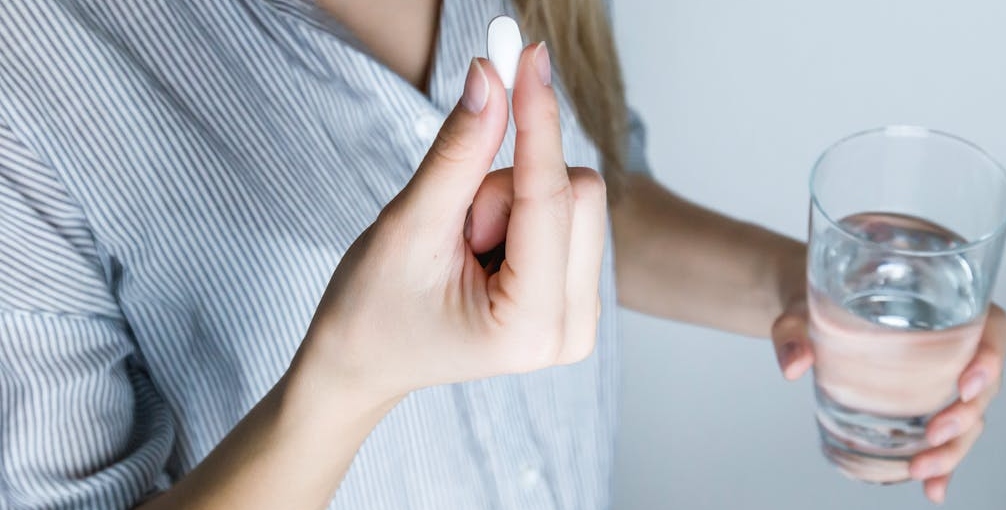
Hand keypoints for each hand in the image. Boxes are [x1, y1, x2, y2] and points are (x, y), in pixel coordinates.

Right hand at [293, 43, 607, 414]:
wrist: (364, 361)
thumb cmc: (373, 309)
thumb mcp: (409, 226)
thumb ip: (457, 152)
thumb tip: (491, 76)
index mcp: (531, 327)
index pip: (549, 197)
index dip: (537, 119)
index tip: (529, 55)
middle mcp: (573, 330)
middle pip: (578, 192)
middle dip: (508, 186)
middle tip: (457, 225)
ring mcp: (581, 316)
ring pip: (575, 198)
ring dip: (511, 201)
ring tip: (464, 246)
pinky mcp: (577, 295)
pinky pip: (568, 214)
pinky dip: (521, 212)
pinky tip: (484, 251)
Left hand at [772, 300, 1005, 503]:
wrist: (805, 314)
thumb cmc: (815, 298)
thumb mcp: (800, 308)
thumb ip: (794, 331)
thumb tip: (794, 364)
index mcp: (943, 305)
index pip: (991, 328)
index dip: (991, 357)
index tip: (966, 384)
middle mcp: (953, 343)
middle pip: (983, 384)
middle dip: (965, 416)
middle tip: (934, 435)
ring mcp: (941, 377)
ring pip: (969, 417)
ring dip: (954, 449)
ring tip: (922, 471)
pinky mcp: (924, 403)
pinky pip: (946, 435)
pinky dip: (943, 464)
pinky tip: (933, 488)